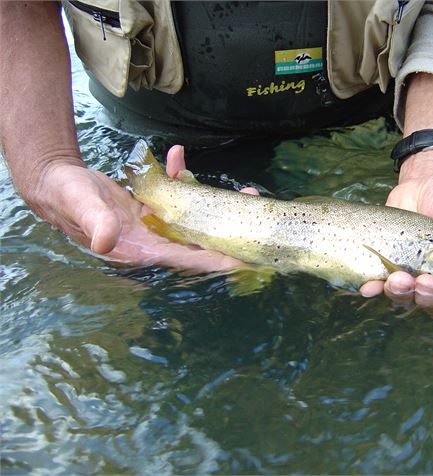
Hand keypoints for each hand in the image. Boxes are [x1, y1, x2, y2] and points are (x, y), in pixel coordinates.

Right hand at [27, 146, 256, 272]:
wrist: (56, 182)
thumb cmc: (65, 196)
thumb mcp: (80, 205)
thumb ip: (95, 222)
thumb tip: (106, 241)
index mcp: (141, 250)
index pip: (187, 258)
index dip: (216, 260)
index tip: (245, 259)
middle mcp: (153, 242)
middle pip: (200, 240)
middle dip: (230, 229)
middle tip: (256, 209)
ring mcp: (155, 226)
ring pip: (195, 218)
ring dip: (215, 202)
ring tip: (244, 188)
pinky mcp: (152, 209)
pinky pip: (177, 198)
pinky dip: (180, 179)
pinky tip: (177, 157)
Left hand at [359, 151, 432, 311]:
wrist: (422, 187)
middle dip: (425, 298)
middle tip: (416, 283)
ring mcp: (418, 278)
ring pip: (410, 299)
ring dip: (400, 294)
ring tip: (393, 281)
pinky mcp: (394, 271)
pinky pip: (385, 287)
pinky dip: (376, 289)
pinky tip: (368, 287)